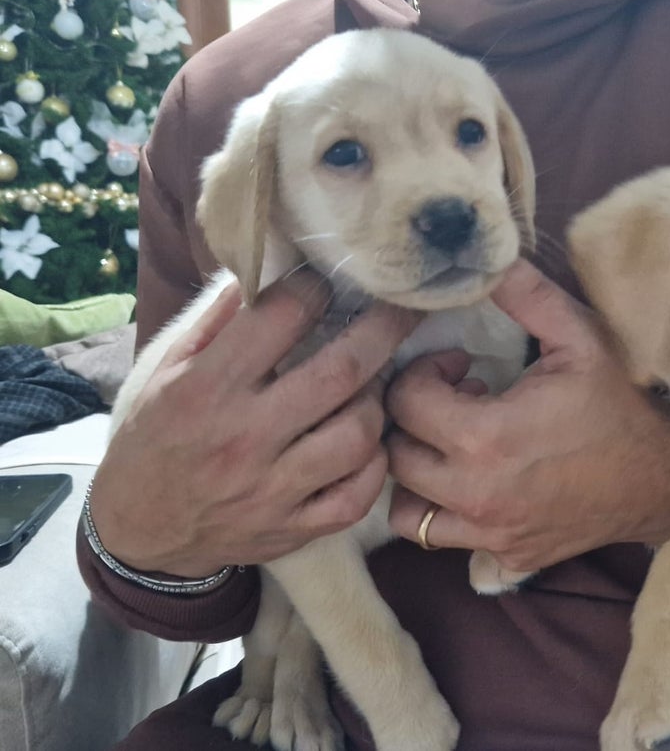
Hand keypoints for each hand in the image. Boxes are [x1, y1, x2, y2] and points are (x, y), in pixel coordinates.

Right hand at [91, 272, 419, 577]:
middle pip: (341, 373)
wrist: (137, 531)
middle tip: (404, 307)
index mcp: (206, 388)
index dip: (315, 289)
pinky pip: (359, 494)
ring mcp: (273, 489)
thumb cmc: (154, 435)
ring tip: (371, 386)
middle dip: (383, 329)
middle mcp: (244, 437)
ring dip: (376, 403)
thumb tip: (266, 265)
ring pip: (358, 435)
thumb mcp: (164, 368)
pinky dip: (374, 465)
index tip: (329, 281)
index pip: (281, 319)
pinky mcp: (295, 528)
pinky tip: (366, 443)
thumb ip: (215, 318)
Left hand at [386, 260, 669, 571]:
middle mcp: (477, 494)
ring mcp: (490, 533)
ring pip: (406, 512)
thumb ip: (525, 295)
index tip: (459, 366)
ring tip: (452, 447)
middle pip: (395, 456)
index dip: (423, 373)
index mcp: (486, 438)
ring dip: (417, 475)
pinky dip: (446, 514)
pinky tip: (477, 483)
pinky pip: (445, 540)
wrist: (667, 474)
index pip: (405, 403)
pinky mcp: (506, 555)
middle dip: (413, 420)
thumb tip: (483, 262)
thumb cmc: (622, 402)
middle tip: (453, 401)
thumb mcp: (579, 337)